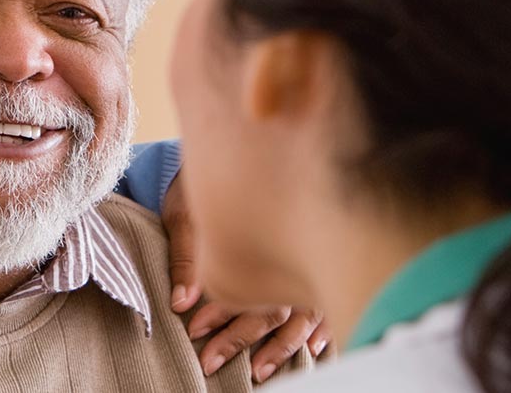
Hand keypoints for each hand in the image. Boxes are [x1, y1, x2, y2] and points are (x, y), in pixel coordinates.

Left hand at [162, 174, 330, 381]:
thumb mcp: (187, 211)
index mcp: (256, 236)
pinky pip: (330, 303)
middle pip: (271, 309)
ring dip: (280, 345)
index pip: (241, 291)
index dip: (217, 316)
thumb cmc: (205, 179)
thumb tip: (180, 303)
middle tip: (209, 361)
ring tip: (257, 370)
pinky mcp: (326, 257)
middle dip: (240, 339)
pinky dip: (323, 329)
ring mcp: (313, 256)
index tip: (193, 331)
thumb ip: (187, 256)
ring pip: (301, 314)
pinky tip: (314, 349)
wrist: (239, 140)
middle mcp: (290, 249)